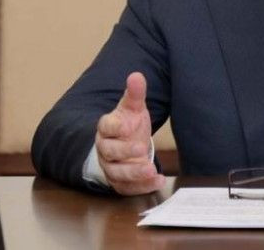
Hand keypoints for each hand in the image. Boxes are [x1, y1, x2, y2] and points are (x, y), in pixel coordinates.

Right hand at [95, 72, 164, 195]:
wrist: (126, 144)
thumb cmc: (129, 123)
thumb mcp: (133, 108)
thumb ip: (135, 94)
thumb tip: (136, 75)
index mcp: (106, 128)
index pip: (106, 127)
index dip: (115, 127)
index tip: (128, 126)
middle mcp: (105, 149)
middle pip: (110, 152)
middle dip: (125, 151)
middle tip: (142, 148)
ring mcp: (111, 167)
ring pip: (117, 173)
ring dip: (134, 173)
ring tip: (151, 170)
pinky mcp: (120, 182)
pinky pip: (128, 188)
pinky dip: (142, 187)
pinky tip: (158, 181)